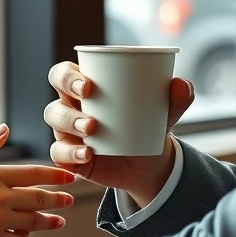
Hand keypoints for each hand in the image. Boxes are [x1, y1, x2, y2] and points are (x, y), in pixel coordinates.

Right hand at [44, 62, 193, 207]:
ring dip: (69, 123)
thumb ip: (178, 97)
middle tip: (88, 100)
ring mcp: (67, 133)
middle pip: (54, 97)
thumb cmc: (149, 124)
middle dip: (66, 97)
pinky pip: (59, 153)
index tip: (88, 84)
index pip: (63, 73)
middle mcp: (71, 107)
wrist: (150, 162)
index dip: (67, 76)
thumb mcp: (165, 111)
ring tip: (91, 129)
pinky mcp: (70, 156)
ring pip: (54, 122)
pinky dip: (70, 153)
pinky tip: (86, 154)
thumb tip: (181, 84)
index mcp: (86, 87)